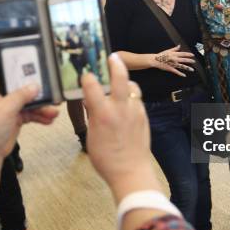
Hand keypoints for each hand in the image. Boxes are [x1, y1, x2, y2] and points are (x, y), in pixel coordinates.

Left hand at [0, 83, 58, 161]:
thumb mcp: (4, 109)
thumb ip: (21, 96)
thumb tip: (35, 85)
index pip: (12, 78)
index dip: (27, 76)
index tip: (43, 76)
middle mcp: (2, 98)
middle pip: (24, 92)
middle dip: (39, 96)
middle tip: (54, 97)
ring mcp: (9, 110)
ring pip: (30, 105)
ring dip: (42, 109)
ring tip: (55, 113)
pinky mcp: (15, 120)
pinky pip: (30, 115)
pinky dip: (39, 117)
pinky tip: (49, 120)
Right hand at [82, 54, 160, 201]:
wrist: (131, 172)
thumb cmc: (106, 159)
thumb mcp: (92, 136)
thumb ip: (92, 116)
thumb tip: (91, 103)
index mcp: (103, 113)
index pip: (92, 85)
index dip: (87, 78)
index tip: (85, 76)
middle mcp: (120, 108)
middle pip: (120, 77)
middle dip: (116, 64)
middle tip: (113, 57)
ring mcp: (135, 111)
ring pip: (133, 87)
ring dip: (126, 82)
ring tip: (120, 85)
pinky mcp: (144, 117)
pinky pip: (138, 100)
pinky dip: (132, 98)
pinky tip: (126, 105)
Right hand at [151, 45, 195, 76]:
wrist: (155, 60)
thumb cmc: (161, 55)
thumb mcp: (168, 50)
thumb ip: (175, 49)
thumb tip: (179, 45)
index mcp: (174, 54)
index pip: (183, 54)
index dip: (188, 54)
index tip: (193, 55)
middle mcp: (175, 59)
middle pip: (184, 60)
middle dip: (189, 61)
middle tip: (194, 62)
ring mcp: (173, 64)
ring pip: (182, 66)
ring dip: (187, 68)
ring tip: (192, 70)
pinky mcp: (170, 68)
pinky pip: (176, 71)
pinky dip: (180, 74)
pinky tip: (184, 75)